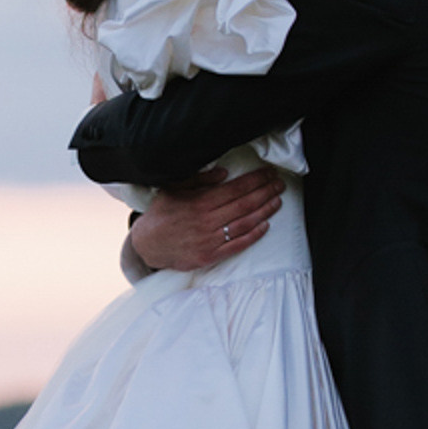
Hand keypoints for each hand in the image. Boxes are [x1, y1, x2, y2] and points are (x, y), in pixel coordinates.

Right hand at [127, 165, 283, 273]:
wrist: (147, 245)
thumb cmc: (162, 213)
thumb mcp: (174, 189)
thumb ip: (199, 179)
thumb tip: (224, 172)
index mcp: (200, 202)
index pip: (236, 189)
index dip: (255, 180)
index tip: (269, 173)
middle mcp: (207, 220)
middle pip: (244, 204)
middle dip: (265, 192)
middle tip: (279, 184)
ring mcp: (210, 240)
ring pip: (244, 224)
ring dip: (264, 212)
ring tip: (277, 201)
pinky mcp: (210, 256)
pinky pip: (237, 245)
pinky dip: (253, 235)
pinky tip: (265, 226)